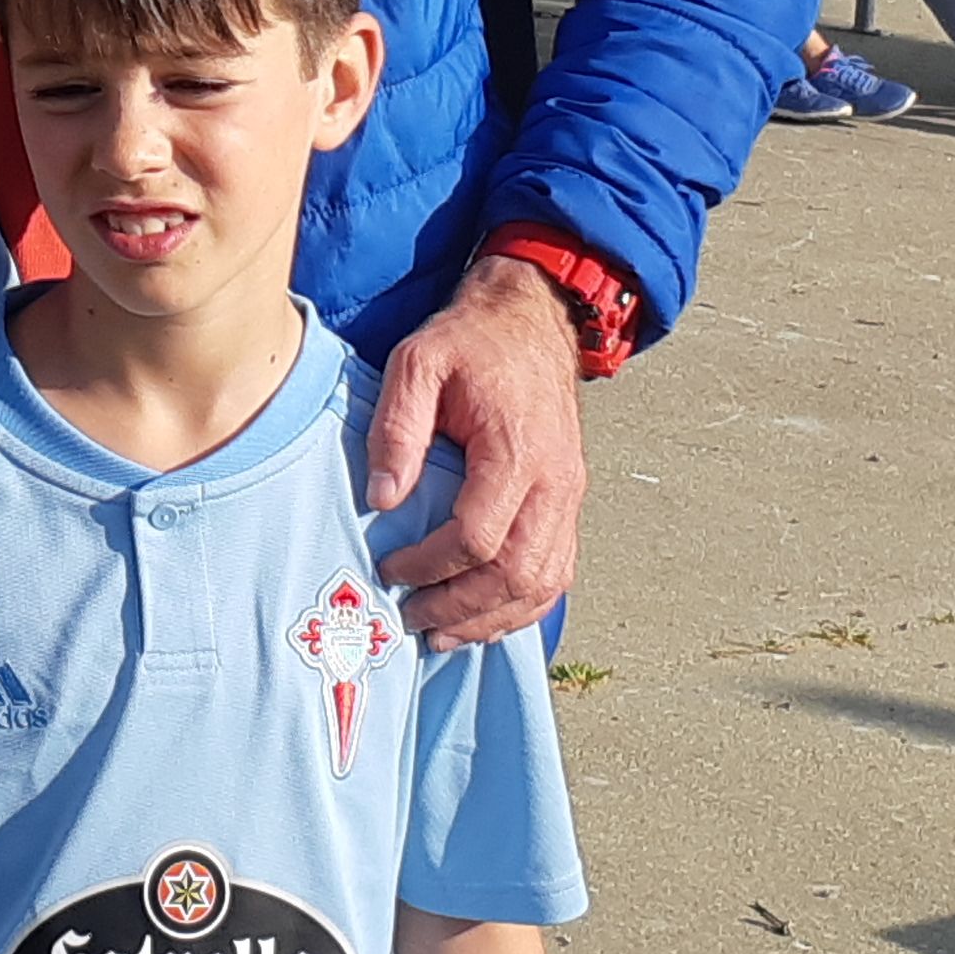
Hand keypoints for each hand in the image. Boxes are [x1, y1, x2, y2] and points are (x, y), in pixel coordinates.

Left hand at [363, 255, 585, 649]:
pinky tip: (487, 617)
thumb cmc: (471, 341)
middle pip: (517, 573)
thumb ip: (398, 428)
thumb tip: (384, 499)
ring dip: (494, 617)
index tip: (390, 569)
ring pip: (545, 582)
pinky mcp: (570, 501)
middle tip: (411, 620)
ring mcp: (569, 495)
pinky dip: (525, 604)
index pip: (478, 537)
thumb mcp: (417, 362)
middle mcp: (554, 482)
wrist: (532, 319)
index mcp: (517, 451)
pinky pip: (558, 570)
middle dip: (461, 608)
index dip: (432, 567)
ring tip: (444, 634)